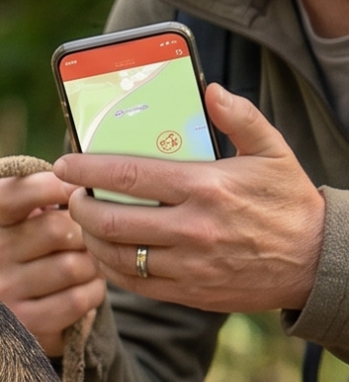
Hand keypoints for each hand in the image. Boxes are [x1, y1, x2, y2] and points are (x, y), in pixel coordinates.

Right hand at [0, 170, 104, 356]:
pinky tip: (85, 291)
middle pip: (57, 228)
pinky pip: (75, 300)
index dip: (50, 187)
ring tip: (88, 268)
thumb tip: (93, 175)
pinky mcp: (22, 320)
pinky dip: (92, 295)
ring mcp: (4, 287)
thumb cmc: (62, 250)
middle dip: (88, 235)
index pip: (9, 193)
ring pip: (72, 266)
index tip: (80, 190)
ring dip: (95, 268)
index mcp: (0, 219)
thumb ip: (69, 190)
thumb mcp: (57, 215)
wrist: (51, 310)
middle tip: (93, 240)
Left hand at [56, 84, 324, 312]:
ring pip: (114, 255)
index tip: (64, 164)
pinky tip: (105, 251)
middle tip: (72, 195)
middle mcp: (192, 228)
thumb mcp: (272, 152)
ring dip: (88, 238)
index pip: (128, 177)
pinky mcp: (187, 292)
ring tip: (84, 221)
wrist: (316, 260)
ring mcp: (188, 264)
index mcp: (206, 187)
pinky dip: (109, 267)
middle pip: (110, 221)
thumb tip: (210, 89)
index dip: (87, 170)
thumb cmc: (288, 202)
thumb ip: (240, 118)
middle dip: (78, 207)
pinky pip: (132, 282)